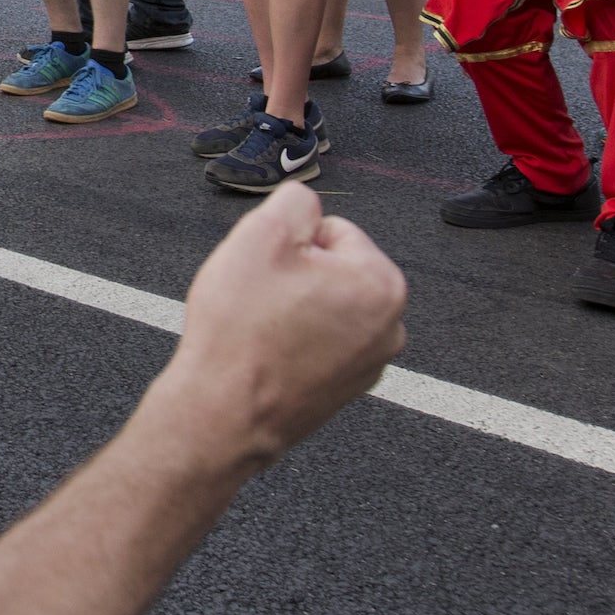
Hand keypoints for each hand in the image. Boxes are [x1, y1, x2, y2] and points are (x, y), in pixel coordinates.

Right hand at [157, 183, 406, 470]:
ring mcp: (371, 362)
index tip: (266, 272)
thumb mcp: (261, 235)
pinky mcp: (347, 387)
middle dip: (296, 275)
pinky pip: (321, 341)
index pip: (332, 230)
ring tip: (262, 328)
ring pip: (324, 304)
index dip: (289, 244)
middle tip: (260, 300)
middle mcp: (390, 325)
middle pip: (333, 268)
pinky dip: (296, 340)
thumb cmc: (241, 331)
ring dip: (295, 306)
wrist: (223, 413)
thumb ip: (295, 200)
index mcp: (381, 283)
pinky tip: (268, 353)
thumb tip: (307, 205)